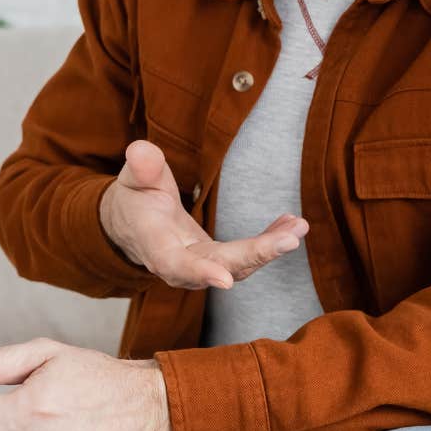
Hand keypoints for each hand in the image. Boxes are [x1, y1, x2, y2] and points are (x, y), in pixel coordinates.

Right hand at [101, 138, 308, 288]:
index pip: (174, 263)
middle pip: (220, 266)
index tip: (225, 279)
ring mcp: (201, 264)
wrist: (132, 223)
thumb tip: (141, 150)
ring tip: (298, 227)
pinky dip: (270, 241)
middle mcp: (180, 262)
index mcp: (154, 243)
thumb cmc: (134, 198)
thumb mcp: (133, 179)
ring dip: (271, 248)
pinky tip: (290, 224)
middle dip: (256, 255)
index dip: (199, 272)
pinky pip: (247, 257)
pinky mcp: (218, 259)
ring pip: (239, 265)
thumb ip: (141, 167)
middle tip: (290, 241)